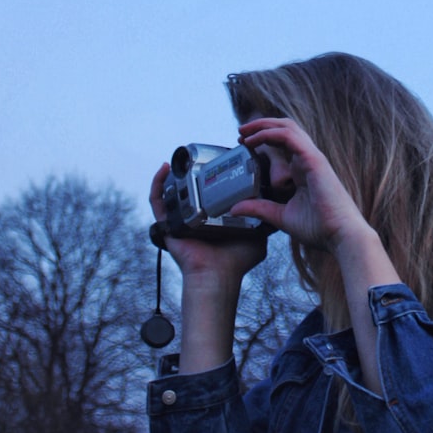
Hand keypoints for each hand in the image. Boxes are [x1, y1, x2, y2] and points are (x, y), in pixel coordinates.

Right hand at [149, 163, 266, 282]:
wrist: (219, 276)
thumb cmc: (236, 262)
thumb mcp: (256, 236)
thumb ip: (265, 220)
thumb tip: (275, 205)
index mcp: (212, 217)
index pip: (207, 192)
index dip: (211, 175)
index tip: (220, 159)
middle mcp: (194, 217)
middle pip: (189, 189)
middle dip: (191, 171)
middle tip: (200, 155)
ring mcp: (180, 219)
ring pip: (171, 191)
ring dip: (172, 174)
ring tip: (180, 158)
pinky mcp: (167, 224)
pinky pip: (157, 201)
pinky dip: (157, 184)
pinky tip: (164, 168)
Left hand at [230, 117, 370, 252]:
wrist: (341, 236)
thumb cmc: (319, 228)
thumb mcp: (281, 216)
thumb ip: (260, 209)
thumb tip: (234, 208)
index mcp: (303, 170)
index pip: (283, 143)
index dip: (263, 138)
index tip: (244, 144)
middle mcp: (308, 160)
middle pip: (285, 129)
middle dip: (261, 125)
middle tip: (240, 132)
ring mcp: (312, 158)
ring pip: (288, 127)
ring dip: (263, 125)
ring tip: (244, 131)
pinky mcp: (314, 160)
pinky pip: (290, 137)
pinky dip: (270, 133)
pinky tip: (255, 140)